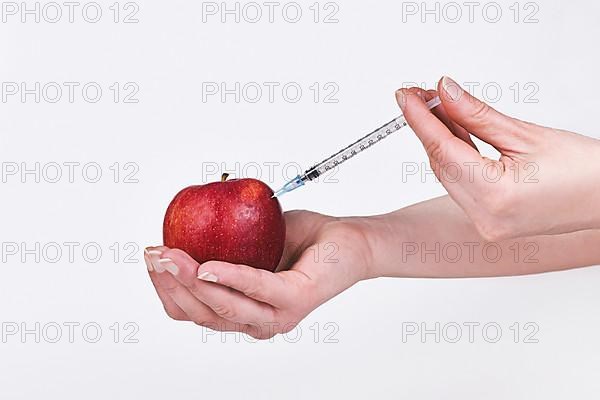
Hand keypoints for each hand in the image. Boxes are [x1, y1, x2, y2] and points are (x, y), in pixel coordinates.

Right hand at [144, 211, 371, 338]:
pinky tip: (208, 266)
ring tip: (172, 255)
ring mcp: (276, 315)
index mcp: (241, 312)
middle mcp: (255, 321)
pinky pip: (255, 289)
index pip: (191, 311)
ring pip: (222, 306)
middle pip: (200, 313)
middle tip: (154, 253)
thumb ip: (216, 244)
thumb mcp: (247, 241)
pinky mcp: (295, 300)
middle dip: (170, 283)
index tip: (150, 258)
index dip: (165, 288)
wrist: (346, 240)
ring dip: (191, 280)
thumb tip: (178, 227)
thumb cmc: (299, 241)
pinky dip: (229, 277)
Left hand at [396, 76, 599, 240]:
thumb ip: (477, 115)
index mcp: (496, 196)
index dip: (420, 119)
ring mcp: (486, 224)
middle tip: (420, 95)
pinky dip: (455, 157)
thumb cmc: (584, 172)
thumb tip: (445, 93)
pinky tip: (452, 132)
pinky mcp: (489, 223)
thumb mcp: (526, 134)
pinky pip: (460, 185)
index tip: (405, 96)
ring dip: (440, 140)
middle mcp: (486, 217)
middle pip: (441, 163)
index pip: (443, 149)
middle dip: (427, 126)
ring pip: (448, 174)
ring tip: (435, 107)